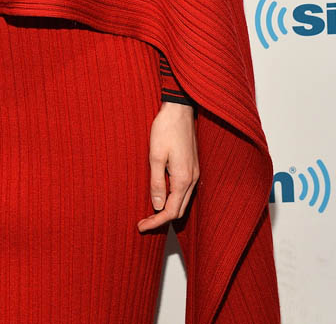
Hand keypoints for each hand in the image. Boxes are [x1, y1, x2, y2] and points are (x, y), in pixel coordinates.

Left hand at [137, 101, 198, 231]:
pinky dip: (173, 198)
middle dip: (162, 219)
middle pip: (179, 210)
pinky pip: (185, 190)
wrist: (179, 109)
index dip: (156, 222)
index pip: (171, 211)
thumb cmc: (165, 129)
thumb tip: (158, 206)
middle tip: (144, 222)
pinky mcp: (192, 166)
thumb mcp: (155, 156)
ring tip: (150, 212)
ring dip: (168, 209)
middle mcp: (192, 179)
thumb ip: (157, 182)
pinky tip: (162, 195)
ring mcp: (194, 172)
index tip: (141, 226)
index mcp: (183, 179)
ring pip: (183, 201)